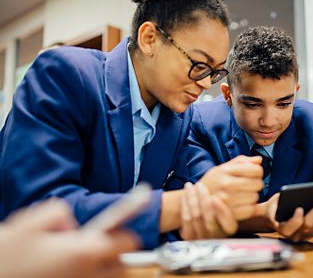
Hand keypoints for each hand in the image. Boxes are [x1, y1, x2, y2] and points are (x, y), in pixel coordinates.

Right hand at [0, 199, 138, 277]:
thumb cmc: (7, 256)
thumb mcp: (29, 222)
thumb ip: (58, 212)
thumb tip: (71, 224)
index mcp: (83, 252)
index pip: (126, 239)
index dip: (131, 218)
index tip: (145, 197)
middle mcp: (87, 273)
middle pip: (124, 262)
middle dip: (119, 248)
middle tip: (101, 237)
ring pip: (112, 277)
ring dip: (108, 265)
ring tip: (87, 255)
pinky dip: (95, 274)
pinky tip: (73, 266)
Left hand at [179, 182, 237, 239]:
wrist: (202, 221)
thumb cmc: (220, 207)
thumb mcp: (233, 207)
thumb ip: (239, 200)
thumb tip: (255, 196)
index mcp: (230, 229)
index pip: (228, 223)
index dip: (221, 212)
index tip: (215, 198)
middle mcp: (217, 236)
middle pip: (209, 218)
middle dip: (203, 199)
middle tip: (200, 185)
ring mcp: (203, 238)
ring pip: (196, 216)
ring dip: (192, 198)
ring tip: (191, 185)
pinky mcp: (189, 237)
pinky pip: (186, 219)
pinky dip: (185, 203)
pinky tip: (186, 193)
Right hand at [199, 155, 263, 219]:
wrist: (195, 200)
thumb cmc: (213, 182)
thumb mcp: (224, 167)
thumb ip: (242, 161)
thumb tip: (259, 160)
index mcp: (226, 170)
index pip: (256, 170)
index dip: (257, 172)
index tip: (252, 175)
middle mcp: (226, 184)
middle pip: (257, 184)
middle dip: (256, 184)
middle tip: (248, 186)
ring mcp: (227, 199)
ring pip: (255, 197)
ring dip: (252, 197)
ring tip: (242, 195)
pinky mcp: (229, 213)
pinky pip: (250, 210)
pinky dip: (249, 208)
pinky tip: (241, 204)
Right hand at [265, 194, 312, 241]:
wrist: (274, 217)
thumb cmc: (274, 208)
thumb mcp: (272, 204)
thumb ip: (279, 202)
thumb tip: (292, 195)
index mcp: (282, 228)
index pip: (290, 227)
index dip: (295, 220)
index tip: (299, 209)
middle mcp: (295, 235)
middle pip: (309, 225)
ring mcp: (305, 236)